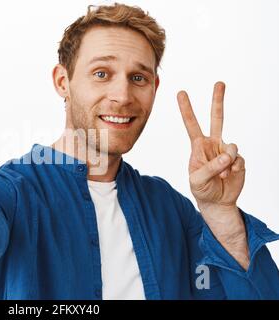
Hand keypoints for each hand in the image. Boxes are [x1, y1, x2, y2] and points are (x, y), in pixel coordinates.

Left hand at [177, 82, 244, 216]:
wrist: (217, 201)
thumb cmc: (202, 189)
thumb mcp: (197, 180)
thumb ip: (210, 168)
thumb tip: (227, 155)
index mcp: (198, 146)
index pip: (191, 124)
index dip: (186, 109)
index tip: (181, 93)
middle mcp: (213, 144)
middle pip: (216, 118)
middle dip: (218, 100)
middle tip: (219, 83)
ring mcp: (227, 150)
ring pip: (231, 146)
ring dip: (227, 162)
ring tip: (222, 175)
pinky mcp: (239, 159)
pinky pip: (239, 159)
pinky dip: (234, 169)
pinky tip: (229, 176)